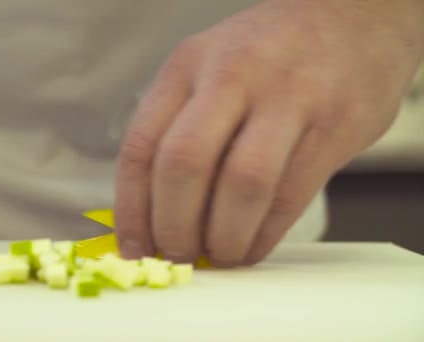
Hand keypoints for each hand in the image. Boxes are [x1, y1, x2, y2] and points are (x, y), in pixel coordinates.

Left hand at [114, 0, 423, 266]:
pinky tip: (251, 245)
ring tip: (219, 254)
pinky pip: (289, 197)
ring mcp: (287, 98)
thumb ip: (180, 128)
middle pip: (184, 164)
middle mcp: (232, 76)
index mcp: (188, 65)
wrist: (352, 18)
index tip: (135, 246)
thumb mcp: (209, 68)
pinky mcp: (333, 126)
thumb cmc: (268, 55)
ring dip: (223, 237)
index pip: (142, 146)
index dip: (133, 209)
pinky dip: (263, 235)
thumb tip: (153, 212)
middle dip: (174, 226)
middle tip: (178, 254)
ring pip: (242, 184)